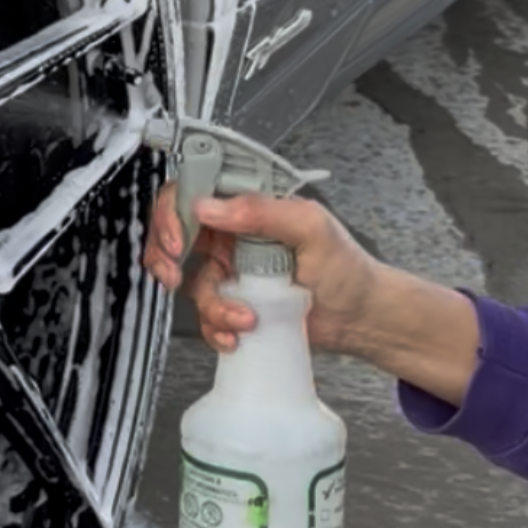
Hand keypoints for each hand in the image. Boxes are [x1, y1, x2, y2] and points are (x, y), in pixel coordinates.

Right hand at [142, 182, 479, 404]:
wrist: (362, 318)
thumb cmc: (347, 268)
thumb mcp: (311, 228)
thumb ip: (263, 211)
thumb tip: (211, 206)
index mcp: (250, 207)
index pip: (195, 193)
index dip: (173, 213)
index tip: (177, 240)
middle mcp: (236, 236)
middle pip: (176, 235)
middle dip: (166, 258)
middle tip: (174, 276)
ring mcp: (234, 271)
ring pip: (193, 284)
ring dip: (213, 306)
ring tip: (246, 318)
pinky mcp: (236, 303)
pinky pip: (207, 317)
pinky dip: (218, 329)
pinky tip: (240, 334)